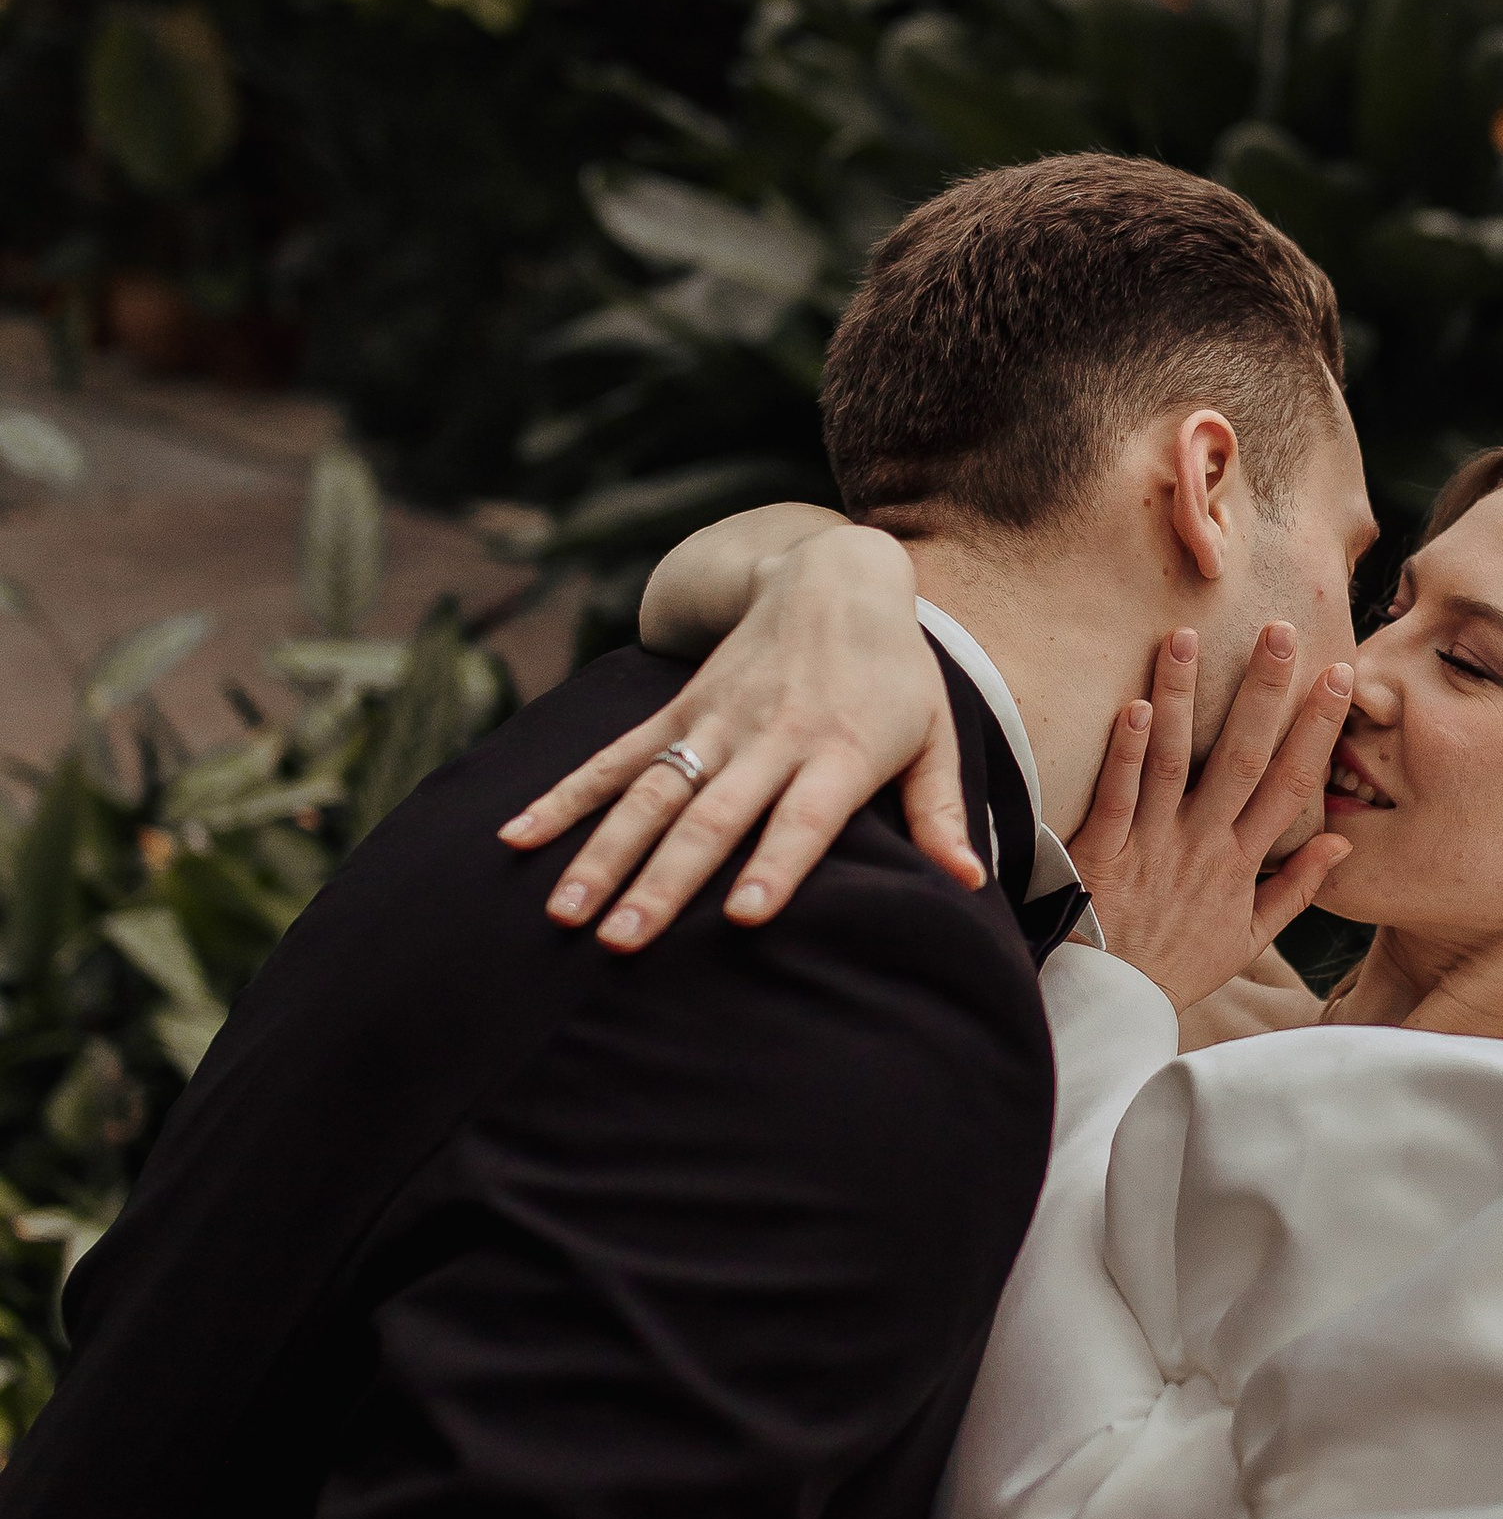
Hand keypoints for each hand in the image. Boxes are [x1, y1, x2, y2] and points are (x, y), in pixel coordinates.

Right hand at [498, 524, 977, 946]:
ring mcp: (716, 721)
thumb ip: (940, 809)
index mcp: (840, 752)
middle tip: (625, 943)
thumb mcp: (933, 734)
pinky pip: (613, 757)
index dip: (777, 865)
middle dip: (666, 883)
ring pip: (651, 794)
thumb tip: (969, 879)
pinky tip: (517, 838)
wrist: (834, 576)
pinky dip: (565, 796)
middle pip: (712, 818)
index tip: (744, 916)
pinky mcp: (678, 709)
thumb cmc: (894, 674)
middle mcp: (771, 738)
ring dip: (605, 853)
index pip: (804, 818)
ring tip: (567, 913)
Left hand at [1068, 622, 1353, 1010]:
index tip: (1338, 676)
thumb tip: (1342, 842)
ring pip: (1173, 760)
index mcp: (1242, 863)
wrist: (1112, 1006)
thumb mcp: (1250, 940)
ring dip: (1180, 698)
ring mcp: (1153, 845)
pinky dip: (1125, 751)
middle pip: (1241, 758)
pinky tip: (1134, 706)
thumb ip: (1296, 889)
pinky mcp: (1104, 853)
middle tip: (1278, 632)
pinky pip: (1117, 795)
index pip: (1291, 784)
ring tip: (1185, 638)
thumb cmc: (1178, 966)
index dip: (1317, 728)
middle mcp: (1203, 845)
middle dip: (1262, 692)